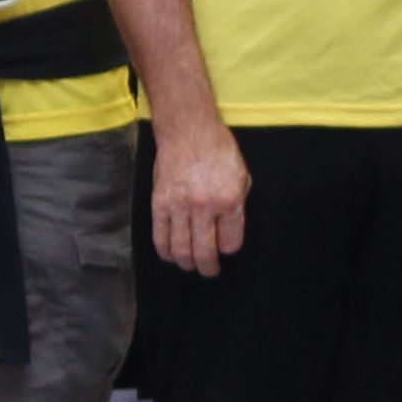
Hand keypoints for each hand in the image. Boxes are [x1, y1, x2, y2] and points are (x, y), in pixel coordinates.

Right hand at [149, 110, 251, 277]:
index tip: (226, 248)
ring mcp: (179, 206)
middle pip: (205, 252)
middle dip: (208, 267)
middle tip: (210, 270)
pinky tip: (172, 255)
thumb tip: (229, 231)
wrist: (188, 130)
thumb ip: (237, 206)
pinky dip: (166, 252)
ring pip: (181, 249)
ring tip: (191, 264)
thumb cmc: (218, 150)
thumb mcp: (242, 176)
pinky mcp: (159, 203)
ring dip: (187, 263)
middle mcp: (204, 206)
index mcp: (229, 199)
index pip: (230, 243)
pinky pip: (160, 237)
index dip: (228, 249)